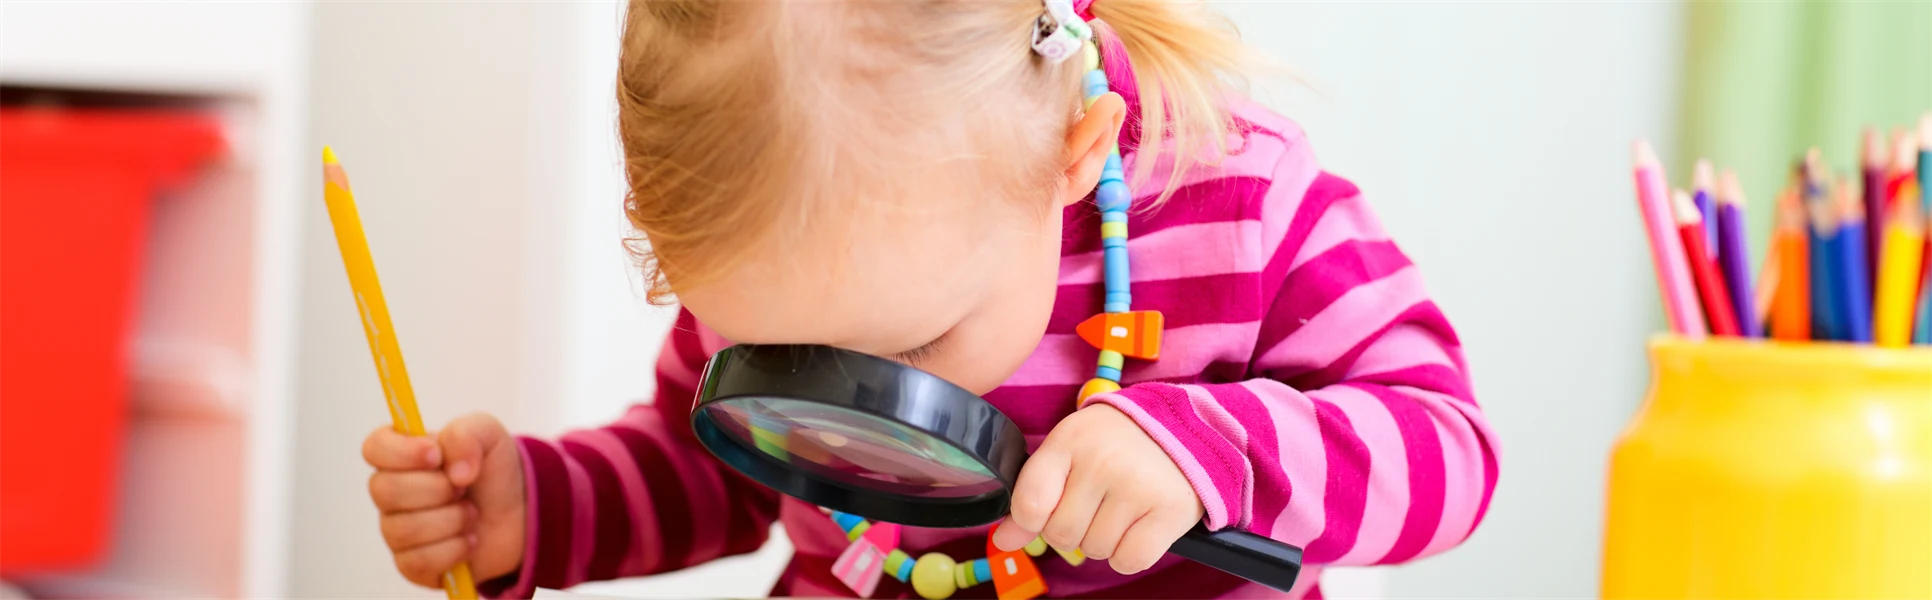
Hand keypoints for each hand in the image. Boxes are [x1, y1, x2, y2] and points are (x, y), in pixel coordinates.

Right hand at [362, 412, 526, 587]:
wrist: (517, 513)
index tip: (436, 456)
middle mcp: (391, 493)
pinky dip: (454, 549)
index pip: (374, 448)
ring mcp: (398, 531)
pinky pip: (419, 561)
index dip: (401, 452)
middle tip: (463, 488)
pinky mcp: (412, 564)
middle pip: (386, 491)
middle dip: (436, 489)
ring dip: (451, 519)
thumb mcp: (489, 435)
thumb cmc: (491, 471)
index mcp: (403, 455)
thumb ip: (468, 434)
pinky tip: (469, 539)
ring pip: (405, 529)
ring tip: (471, 513)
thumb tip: (455, 471)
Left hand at [990, 404, 1205, 574]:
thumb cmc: (1114, 444)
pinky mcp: (1170, 511)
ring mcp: (1138, 486)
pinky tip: (1138, 526)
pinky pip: (1129, 560)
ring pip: (1096, 550)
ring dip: (1104, 541)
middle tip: (1095, 504)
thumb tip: (1003, 542)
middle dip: (1073, 529)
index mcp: (1070, 440)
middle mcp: (1103, 461)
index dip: (1031, 520)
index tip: (1045, 512)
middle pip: (1062, 534)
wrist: (1182, 428)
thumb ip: (1032, 496)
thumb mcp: (1068, 453)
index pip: (1030, 504)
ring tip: (1121, 509)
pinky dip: (1129, 554)